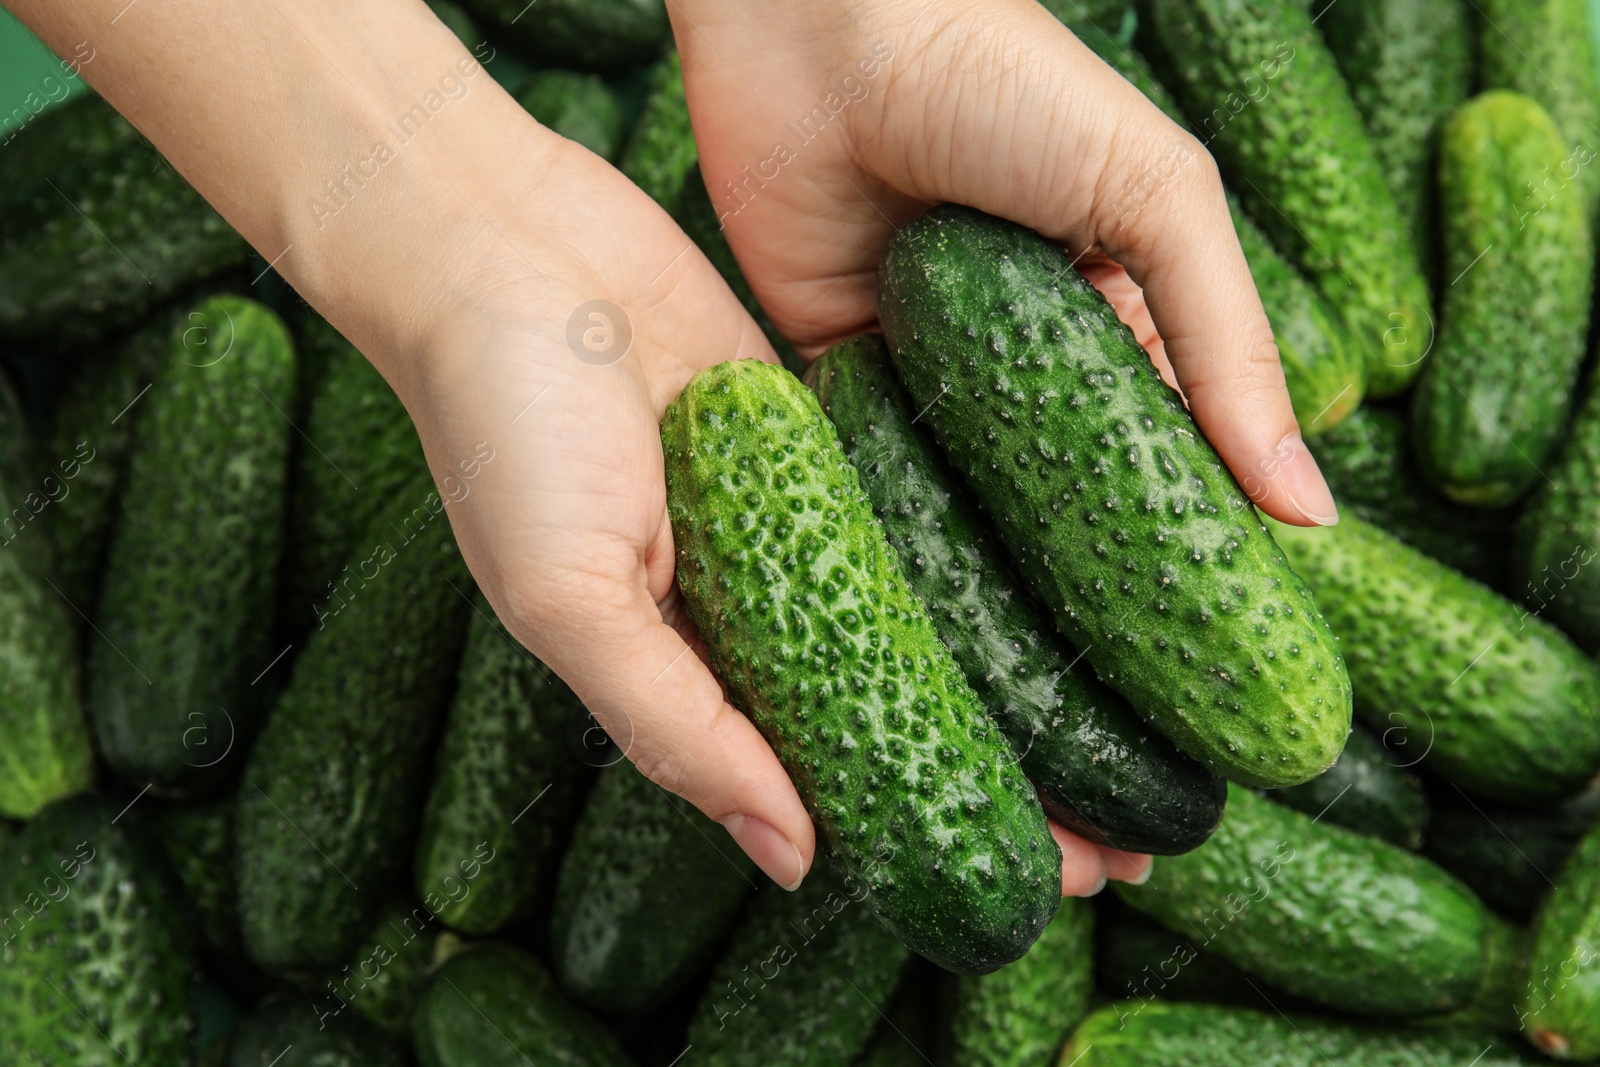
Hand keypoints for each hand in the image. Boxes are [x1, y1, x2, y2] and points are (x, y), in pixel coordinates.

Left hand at [671, 0, 1342, 887]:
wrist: (819, 17)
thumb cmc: (1000, 74)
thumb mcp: (1149, 194)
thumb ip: (1224, 343)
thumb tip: (1303, 504)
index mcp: (1114, 340)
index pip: (1169, 504)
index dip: (1197, 618)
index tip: (1217, 735)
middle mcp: (1020, 388)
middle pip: (1062, 557)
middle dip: (1088, 683)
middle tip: (1119, 819)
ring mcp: (924, 398)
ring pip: (963, 553)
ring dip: (988, 667)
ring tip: (1017, 791)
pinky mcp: (828, 392)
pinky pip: (864, 505)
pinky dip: (886, 583)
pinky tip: (910, 686)